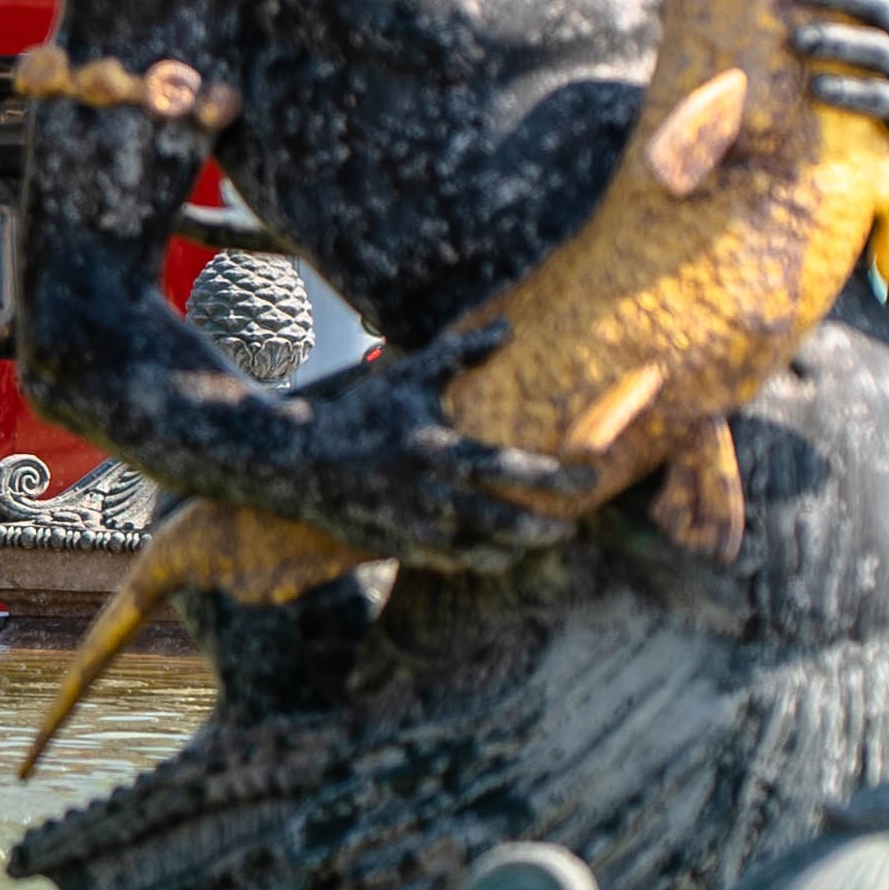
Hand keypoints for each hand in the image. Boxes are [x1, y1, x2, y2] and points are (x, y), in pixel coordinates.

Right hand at [277, 323, 588, 571]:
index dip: (557, 478)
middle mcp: (433, 496)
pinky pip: (453, 562)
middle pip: (507, 522)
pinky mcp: (401, 547)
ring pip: (484, 552)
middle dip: (546, 528)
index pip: (512, 469)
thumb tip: (508, 327)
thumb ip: (461, 353)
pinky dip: (481, 559)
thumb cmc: (361, 412)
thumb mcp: (410, 376)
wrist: (298, 461)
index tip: (590, 479)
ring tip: (539, 540)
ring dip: (517, 548)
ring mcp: (417, 528)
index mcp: (440, 451)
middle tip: (572, 525)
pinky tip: (497, 552)